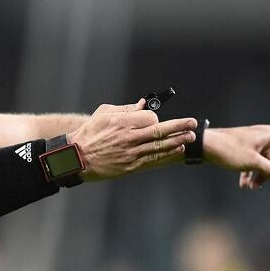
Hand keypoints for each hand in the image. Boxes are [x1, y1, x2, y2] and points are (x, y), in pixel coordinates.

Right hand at [69, 101, 196, 179]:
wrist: (76, 158)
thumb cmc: (88, 133)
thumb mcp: (103, 114)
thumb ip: (125, 108)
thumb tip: (142, 104)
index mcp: (123, 122)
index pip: (150, 118)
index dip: (156, 118)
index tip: (155, 119)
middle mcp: (129, 138)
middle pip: (160, 131)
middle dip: (179, 126)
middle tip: (192, 123)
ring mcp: (131, 153)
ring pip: (160, 146)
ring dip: (177, 141)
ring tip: (190, 136)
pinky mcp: (130, 166)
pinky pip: (153, 160)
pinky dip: (167, 155)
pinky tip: (177, 151)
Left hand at [203, 113, 269, 189]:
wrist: (205, 146)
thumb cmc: (228, 150)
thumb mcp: (252, 162)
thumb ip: (268, 170)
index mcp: (268, 134)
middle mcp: (262, 136)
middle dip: (267, 173)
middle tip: (254, 186)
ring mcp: (252, 143)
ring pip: (262, 162)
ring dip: (257, 175)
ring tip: (248, 188)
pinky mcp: (242, 149)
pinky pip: (252, 162)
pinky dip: (249, 172)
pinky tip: (243, 184)